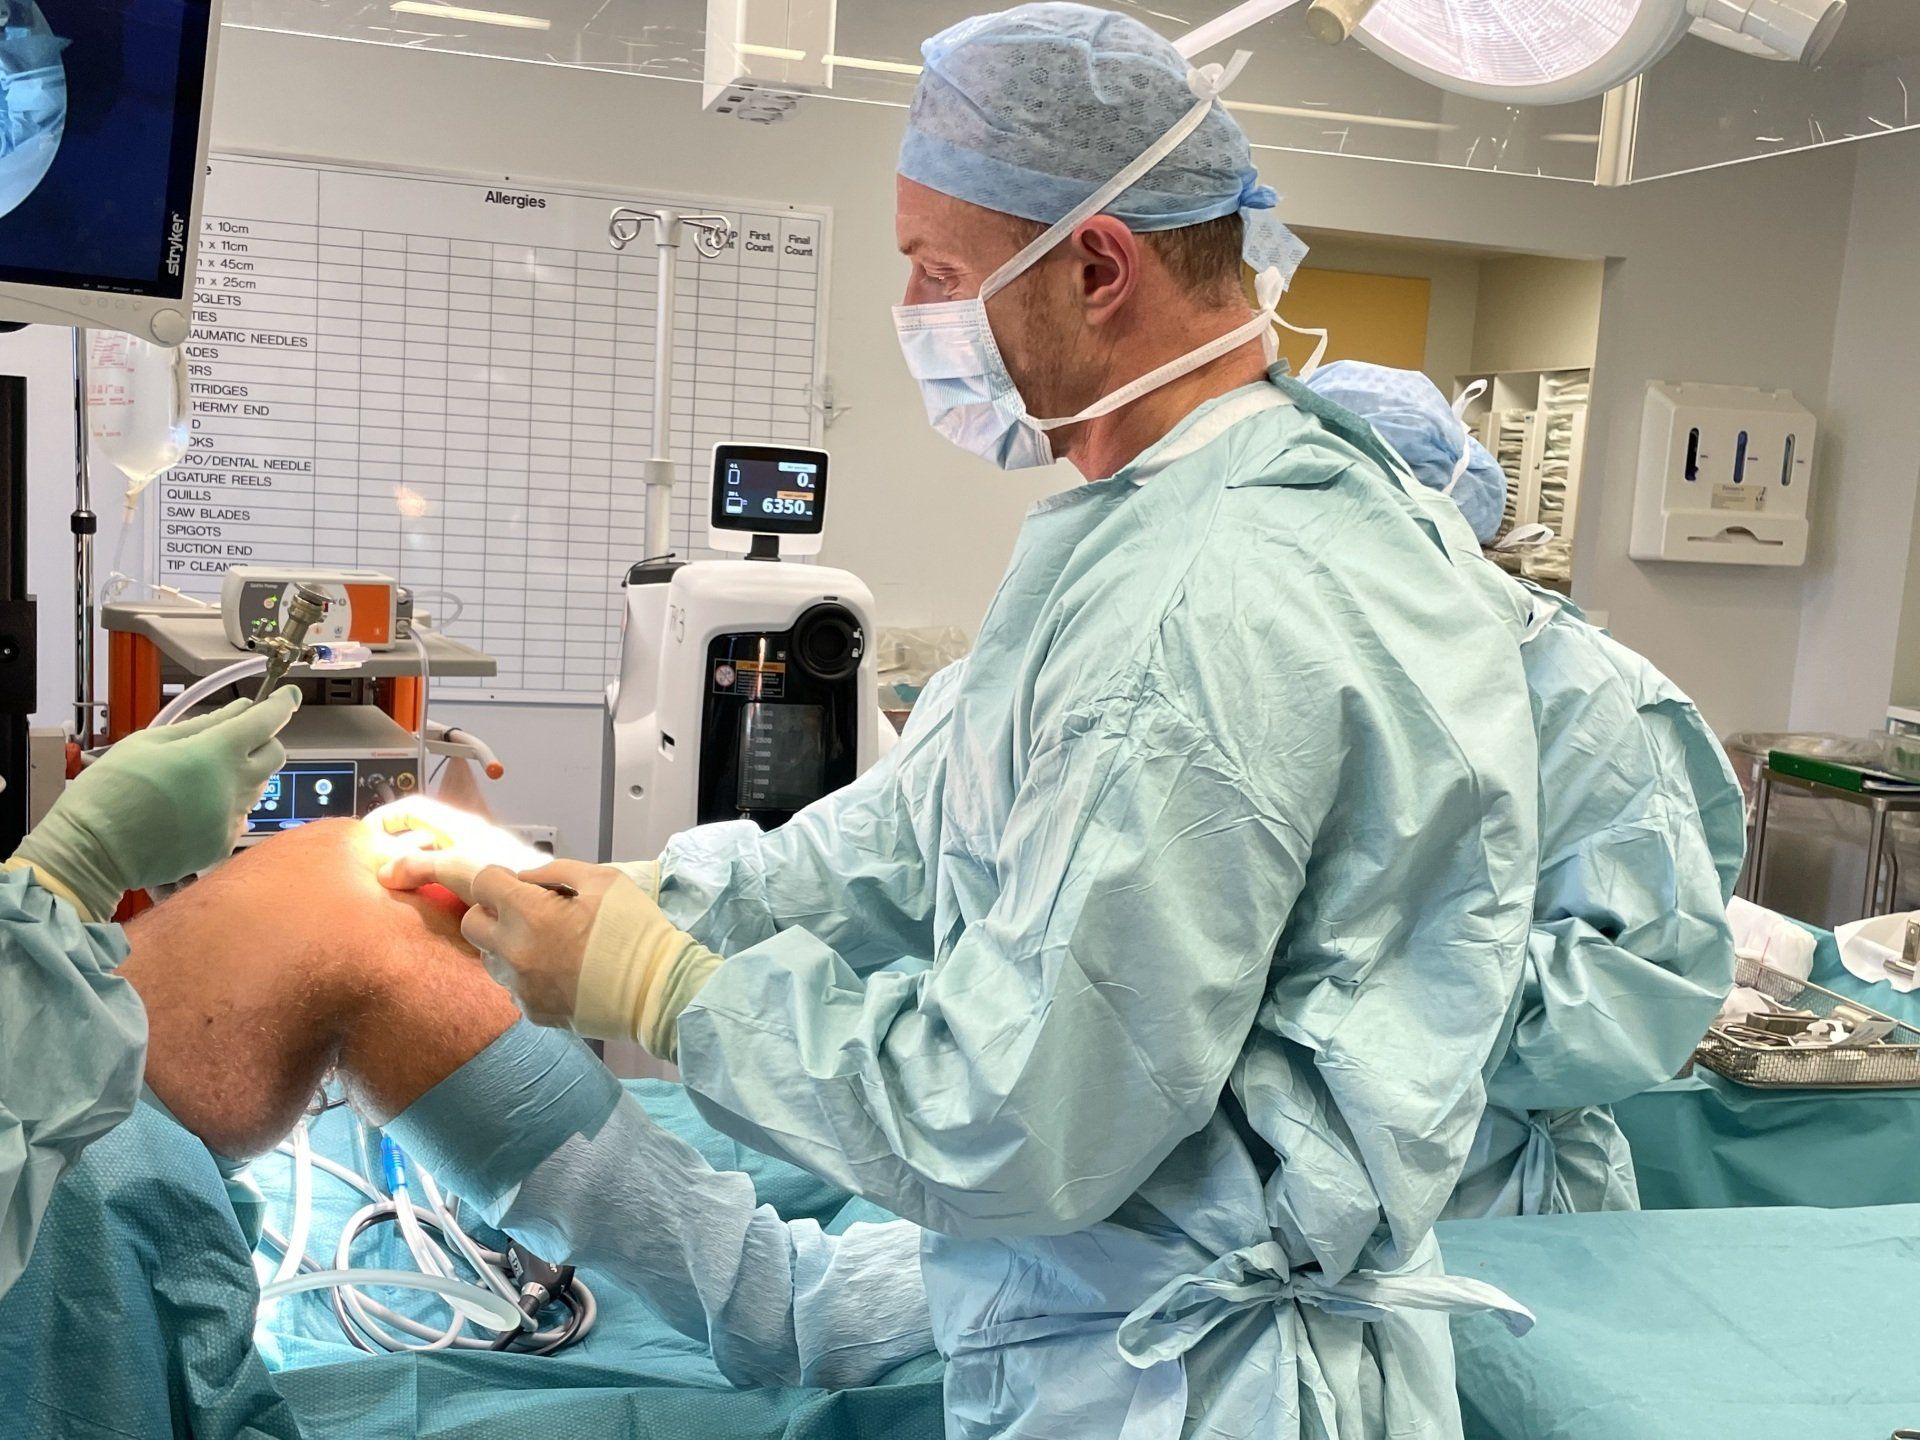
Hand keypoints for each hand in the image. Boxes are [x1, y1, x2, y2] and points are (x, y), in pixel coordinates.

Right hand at [12, 687, 299, 918]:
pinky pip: (240, 816)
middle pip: (275, 755)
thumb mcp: (150, 741)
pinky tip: (193, 806)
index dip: (281, 704)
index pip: (267, 721)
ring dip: (242, 774)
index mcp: (216, 753)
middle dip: (264, 741)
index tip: (286, 695)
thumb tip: (240, 710)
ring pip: (258, 786)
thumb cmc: (112, 789)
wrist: (93, 850)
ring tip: (198, 777)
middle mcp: (234, 786)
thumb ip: (203, 724)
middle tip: (235, 738)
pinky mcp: (223, 844)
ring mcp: (231, 818)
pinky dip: (227, 805)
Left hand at [381, 849, 715, 1052]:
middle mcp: (516, 952)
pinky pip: (510, 984)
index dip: (463, 869)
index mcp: (532, 913)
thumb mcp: (603, 880)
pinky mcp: (532, 1012)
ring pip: (487, 955)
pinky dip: (524, 972)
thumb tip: (522, 879)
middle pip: (471, 921)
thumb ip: (554, 872)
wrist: (659, 992)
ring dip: (505, 942)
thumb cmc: (636, 931)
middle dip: (488, 909)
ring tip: (548, 941)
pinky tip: (558, 969)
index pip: (475, 881)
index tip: (437, 867)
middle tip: (523, 908)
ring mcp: (521, 987)